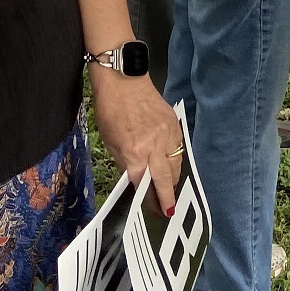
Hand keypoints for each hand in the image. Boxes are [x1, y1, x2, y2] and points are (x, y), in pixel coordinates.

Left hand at [91, 74, 184, 212]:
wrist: (124, 79)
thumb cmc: (110, 109)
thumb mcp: (110, 141)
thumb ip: (125, 163)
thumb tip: (136, 179)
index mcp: (135, 152)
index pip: (144, 184)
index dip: (148, 200)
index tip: (153, 211)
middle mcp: (154, 146)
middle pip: (166, 179)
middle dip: (168, 197)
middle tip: (169, 211)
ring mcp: (168, 134)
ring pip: (177, 165)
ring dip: (173, 179)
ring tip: (170, 189)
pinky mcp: (175, 124)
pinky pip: (179, 149)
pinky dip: (176, 160)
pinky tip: (171, 165)